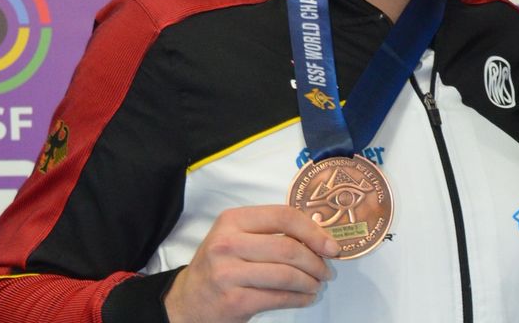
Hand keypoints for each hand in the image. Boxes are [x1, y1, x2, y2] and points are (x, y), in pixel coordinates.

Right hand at [163, 204, 339, 322]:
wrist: (186, 302)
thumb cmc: (220, 266)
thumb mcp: (236, 238)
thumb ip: (270, 232)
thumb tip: (319, 237)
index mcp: (232, 220)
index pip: (284, 216)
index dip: (314, 231)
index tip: (331, 245)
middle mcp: (227, 244)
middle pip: (289, 248)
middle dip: (316, 261)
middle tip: (327, 270)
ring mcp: (228, 274)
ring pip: (287, 274)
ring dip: (310, 282)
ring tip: (317, 285)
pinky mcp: (234, 301)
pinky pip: (279, 297)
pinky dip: (300, 298)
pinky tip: (305, 297)